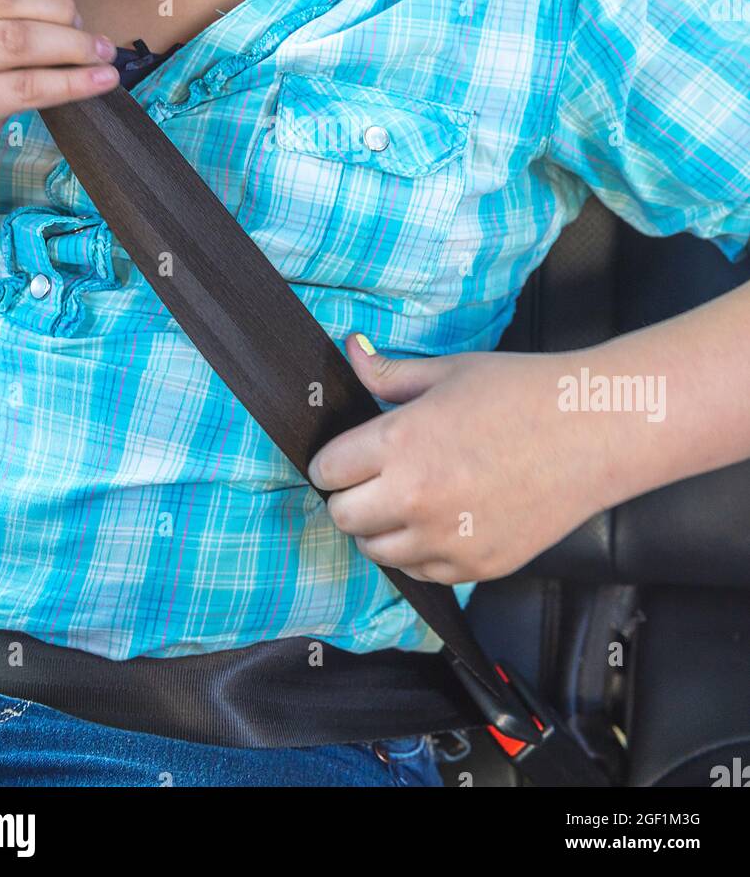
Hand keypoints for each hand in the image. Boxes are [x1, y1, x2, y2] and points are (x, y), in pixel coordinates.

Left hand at [307, 335, 607, 585]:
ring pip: (376, 551)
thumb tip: (350, 351)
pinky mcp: (476, 566)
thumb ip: (389, 373)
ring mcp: (445, 540)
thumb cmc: (521, 391)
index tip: (345, 456)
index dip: (332, 461)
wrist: (593, 431)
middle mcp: (415, 498)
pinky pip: (420, 572)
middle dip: (349, 496)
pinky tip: (442, 519)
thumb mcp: (448, 372)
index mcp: (400, 443)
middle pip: (342, 517)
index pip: (328, 470)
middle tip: (373, 478)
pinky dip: (420, 551)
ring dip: (381, 527)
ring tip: (408, 499)